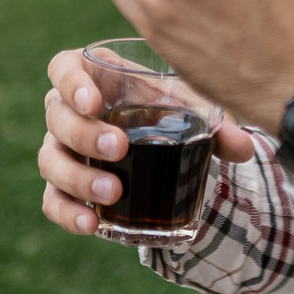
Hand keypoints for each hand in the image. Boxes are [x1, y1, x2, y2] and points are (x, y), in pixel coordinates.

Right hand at [36, 48, 260, 237]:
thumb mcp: (193, 109)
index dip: (70, 83)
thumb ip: (218, 124)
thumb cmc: (170, 111)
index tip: (94, 102)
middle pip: (56, 116)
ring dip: (78, 177)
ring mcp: (62, 150)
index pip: (63, 69)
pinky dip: (67, 213)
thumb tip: (243, 148)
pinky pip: (52, 200)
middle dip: (83, 134)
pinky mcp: (64, 187)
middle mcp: (70, 112)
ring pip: (50, 161)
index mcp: (95, 78)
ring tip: (113, 192)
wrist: (165, 145)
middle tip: (119, 148)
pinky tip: (91, 224)